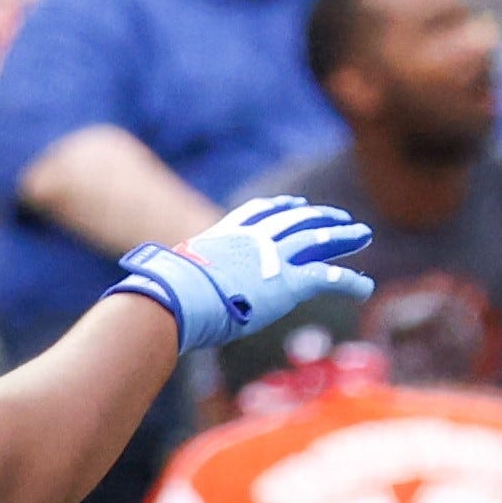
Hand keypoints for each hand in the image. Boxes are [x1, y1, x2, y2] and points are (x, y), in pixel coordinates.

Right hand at [117, 194, 373, 351]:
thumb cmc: (164, 295)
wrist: (179, 298)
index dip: (283, 208)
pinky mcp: (288, 282)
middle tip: (342, 220)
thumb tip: (136, 288)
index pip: (260, 213)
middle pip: (296, 220)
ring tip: (362, 236)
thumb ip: (163, 278)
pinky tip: (365, 286)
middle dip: (322, 218)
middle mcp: (254, 240)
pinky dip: (349, 281)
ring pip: (318, 240)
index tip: (297, 204)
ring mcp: (273, 258)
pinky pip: (327, 277)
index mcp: (226, 235)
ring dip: (343, 237)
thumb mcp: (165, 280)